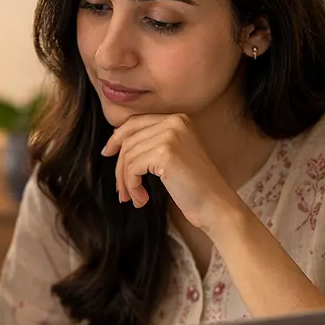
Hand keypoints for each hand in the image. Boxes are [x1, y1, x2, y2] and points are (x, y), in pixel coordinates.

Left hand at [102, 113, 241, 231]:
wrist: (216, 205)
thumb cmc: (195, 187)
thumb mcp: (173, 156)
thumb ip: (151, 143)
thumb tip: (116, 142)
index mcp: (178, 119)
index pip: (135, 122)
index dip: (117, 137)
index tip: (107, 152)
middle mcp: (174, 122)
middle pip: (129, 140)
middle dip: (120, 167)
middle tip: (121, 190)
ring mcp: (170, 135)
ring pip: (128, 156)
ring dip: (127, 182)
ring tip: (135, 198)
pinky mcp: (165, 152)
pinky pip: (132, 168)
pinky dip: (132, 186)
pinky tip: (142, 199)